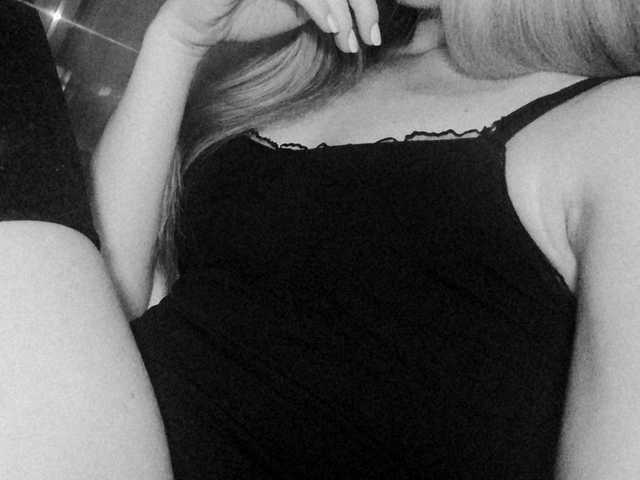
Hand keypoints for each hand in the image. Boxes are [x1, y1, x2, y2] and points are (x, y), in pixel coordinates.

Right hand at [152, 0, 380, 55]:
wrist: (200, 26)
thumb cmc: (245, 15)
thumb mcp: (297, 10)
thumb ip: (326, 3)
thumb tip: (362, 13)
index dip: (362, 3)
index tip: (372, 33)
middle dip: (362, 5)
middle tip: (371, 37)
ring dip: (343, 10)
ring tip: (349, 40)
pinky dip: (321, 7)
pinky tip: (331, 29)